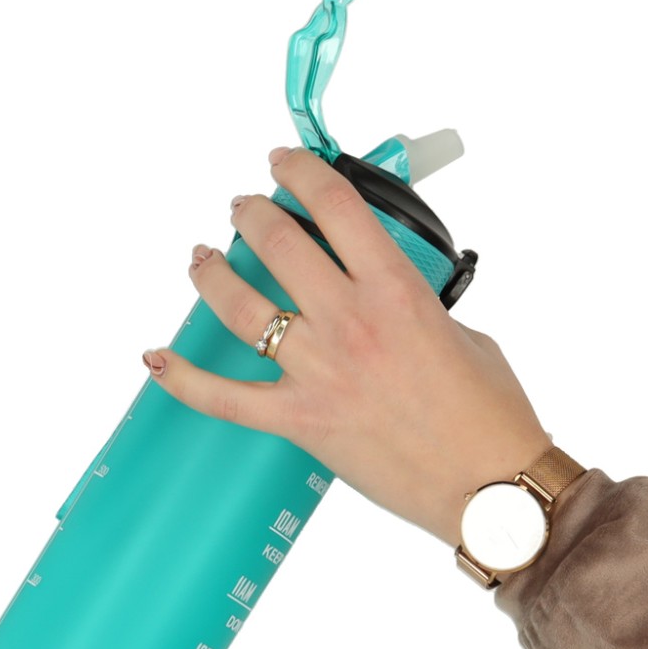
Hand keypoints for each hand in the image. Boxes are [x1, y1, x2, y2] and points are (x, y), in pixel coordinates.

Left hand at [142, 146, 550, 546]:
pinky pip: (226, 399)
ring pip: (240, 307)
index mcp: (398, 292)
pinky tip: (158, 359)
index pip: (336, 206)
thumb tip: (391, 299)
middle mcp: (351, 323)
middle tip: (243, 208)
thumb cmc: (489, 415)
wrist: (489, 486)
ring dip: (213, 273)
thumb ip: (419, 305)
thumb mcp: (466, 334)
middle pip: (278, 244)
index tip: (285, 162)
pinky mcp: (302, 421)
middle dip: (251, 213)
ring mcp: (320, 372)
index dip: (301, 171)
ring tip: (203, 258)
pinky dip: (186, 380)